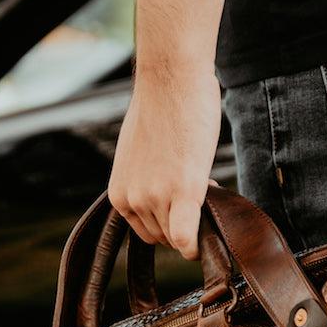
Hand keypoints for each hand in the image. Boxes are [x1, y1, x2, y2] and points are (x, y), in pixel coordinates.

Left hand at [107, 61, 222, 260]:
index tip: (181, 199)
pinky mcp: (184, 191)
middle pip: (164, 237)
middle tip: (197, 188)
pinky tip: (206, 244)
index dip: (169, 220)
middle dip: (183, 220)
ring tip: (202, 182)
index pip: (147, 234)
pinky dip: (195, 247)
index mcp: (120, 195)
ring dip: (196, 220)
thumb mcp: (139, 156)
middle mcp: (134, 200)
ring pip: (179, 237)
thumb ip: (146, 183)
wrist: (170, 79)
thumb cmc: (160, 110)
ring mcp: (157, 198)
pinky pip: (186, 236)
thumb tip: (166, 199)